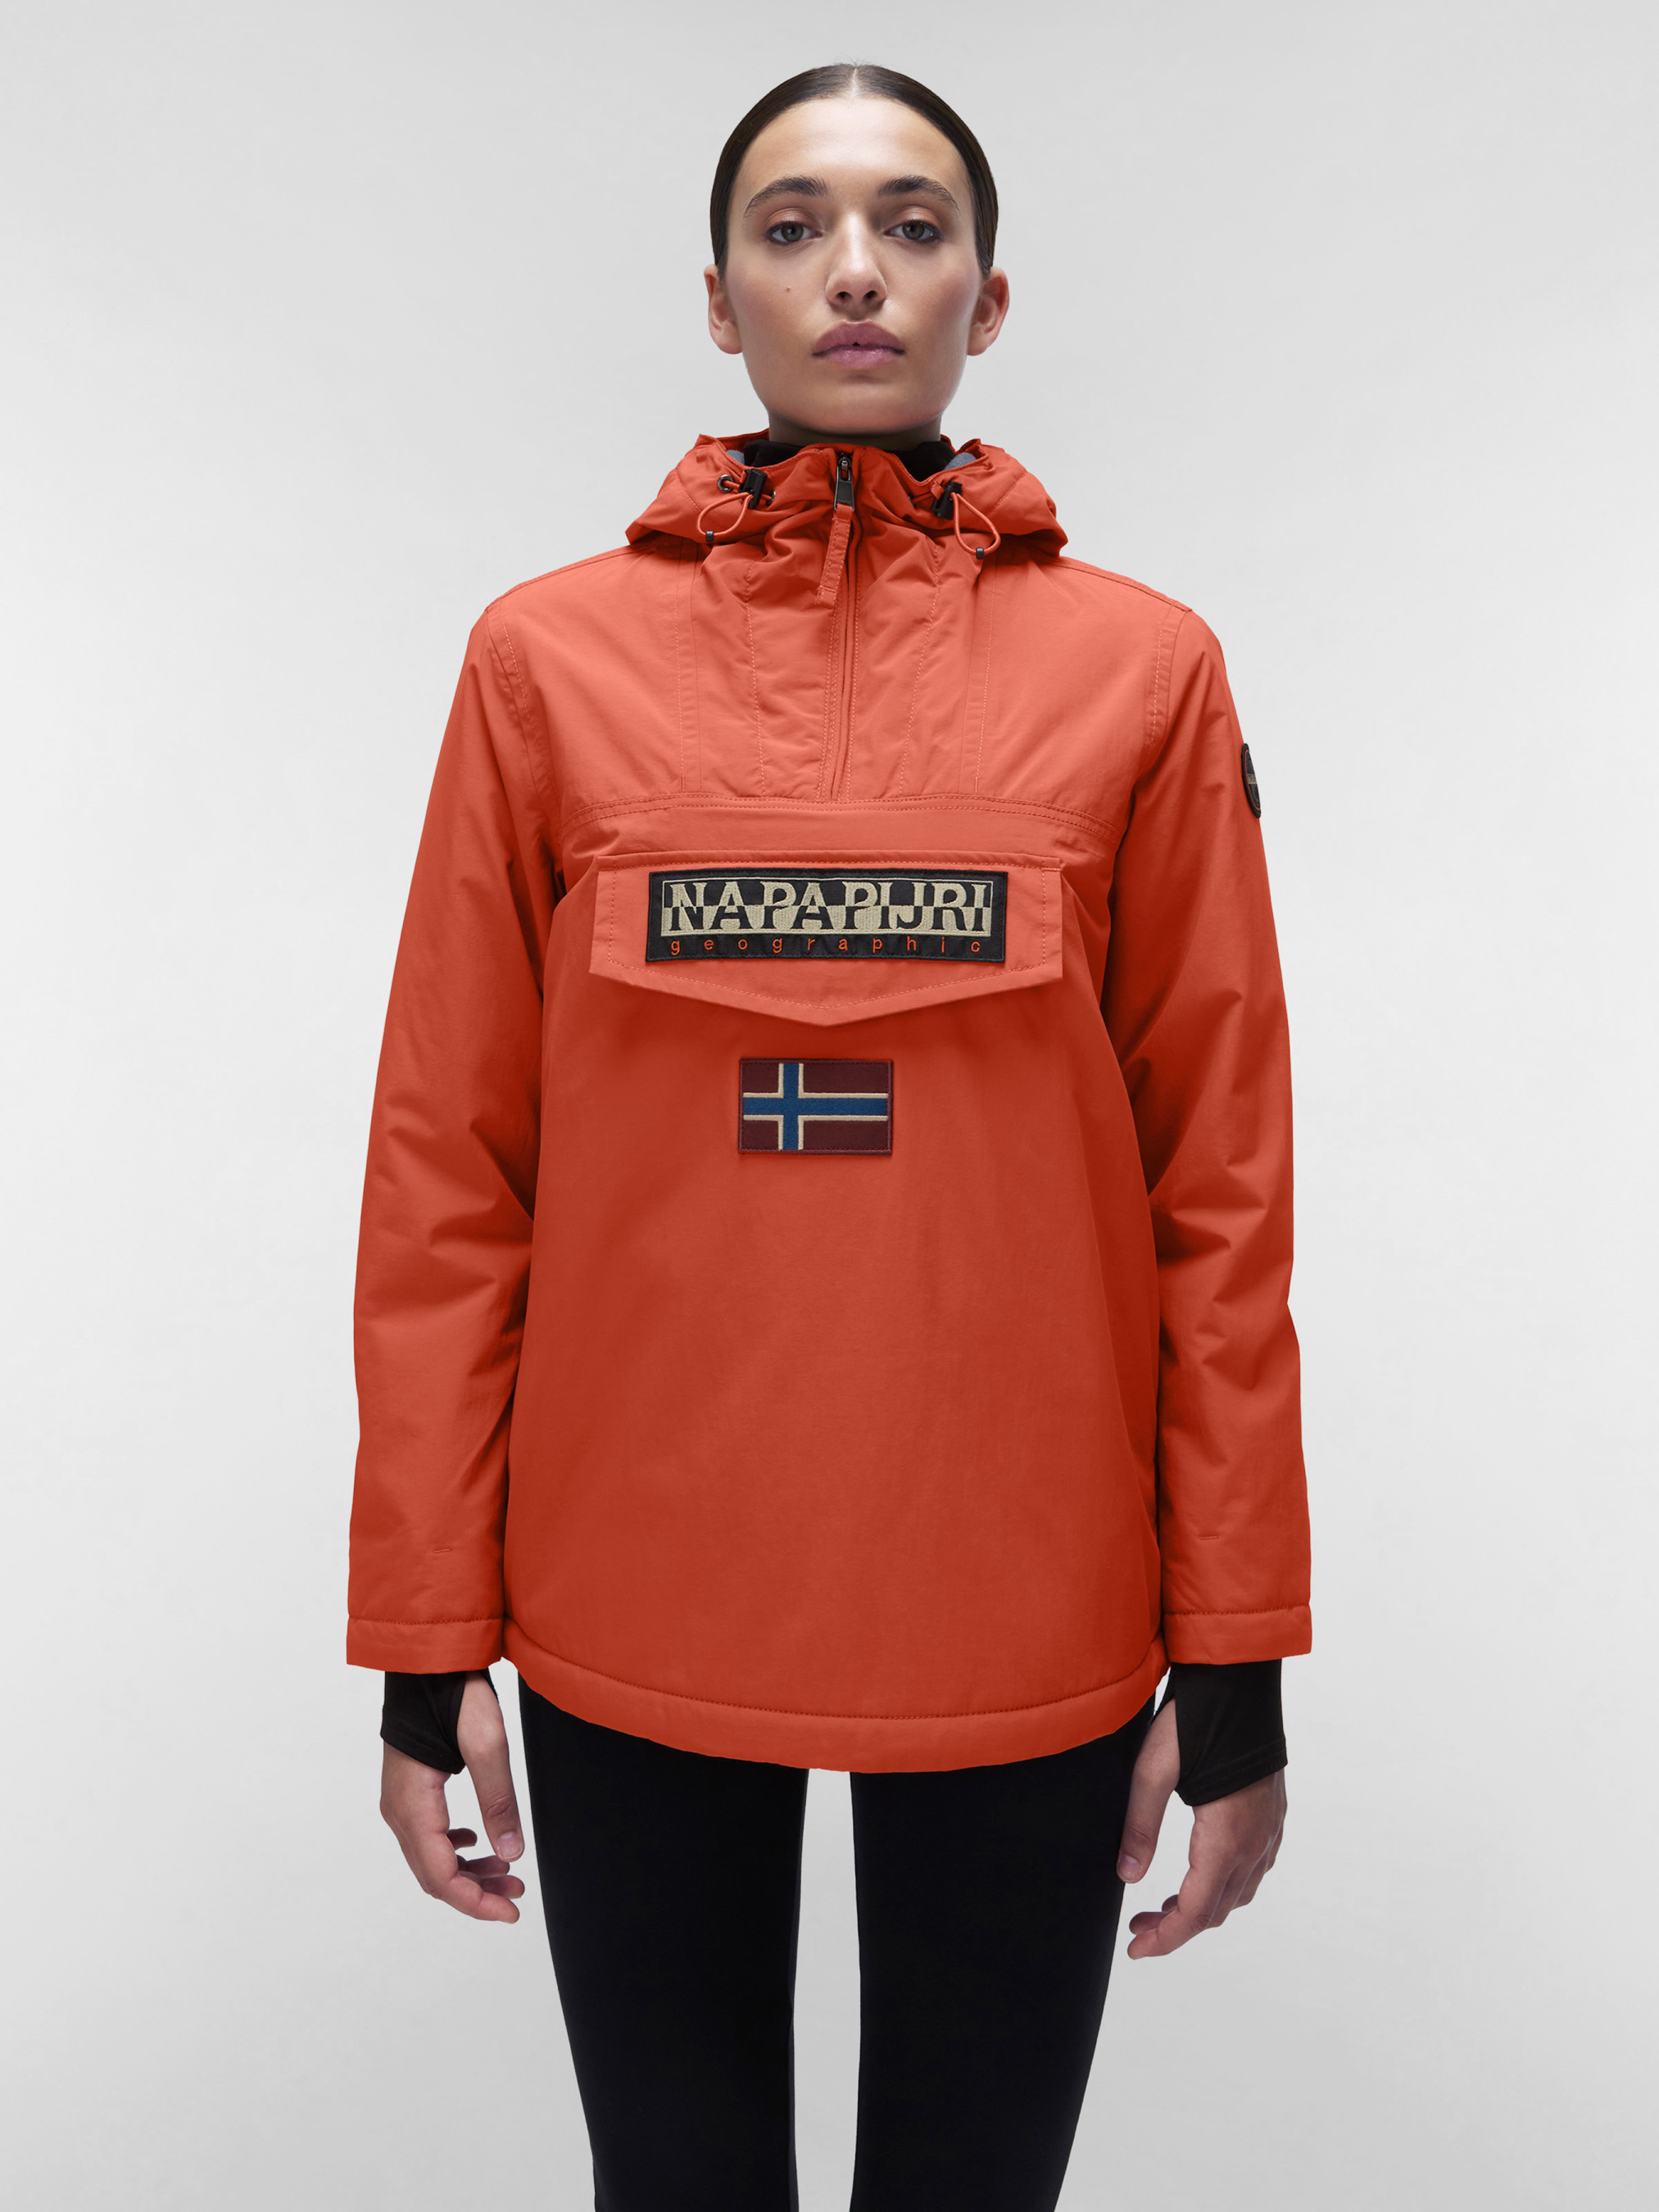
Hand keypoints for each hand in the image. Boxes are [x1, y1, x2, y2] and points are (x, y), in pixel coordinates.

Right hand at [379, 1672, 526, 1921]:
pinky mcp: (408, 1790)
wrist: (427, 1660)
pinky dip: (454, 1851)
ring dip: (468, 1873)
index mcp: (414, 1805)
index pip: (440, 1877)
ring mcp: (399, 1801)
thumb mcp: (488, 1743)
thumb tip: (512, 1856)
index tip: (511, 1912)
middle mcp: (398, 1810)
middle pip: (434, 1876)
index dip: (476, 1903)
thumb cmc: (453, 1693)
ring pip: (431, 1859)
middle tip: (518, 1895)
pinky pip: (427, 1837)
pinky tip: (477, 1844)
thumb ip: (499, 1801)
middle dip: (476, 1893)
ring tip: (508, 1873)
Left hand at [1115, 1696, 1285, 1958]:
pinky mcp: (1273, 1813)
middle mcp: (1256, 1841)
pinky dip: (1224, 1886)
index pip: (1196, 1910)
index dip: (1166, 1939)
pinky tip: (1199, 1874)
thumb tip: (1127, 1877)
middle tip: (1139, 1929)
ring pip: (1238, 1892)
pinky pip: (1253, 1869)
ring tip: (1162, 1907)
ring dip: (1201, 1908)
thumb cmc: (1195, 1718)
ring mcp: (1270, 1828)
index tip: (1137, 1951)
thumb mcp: (1152, 1770)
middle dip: (1177, 1927)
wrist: (1241, 1679)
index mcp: (1226, 1837)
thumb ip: (1139, 1826)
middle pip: (1218, 1909)